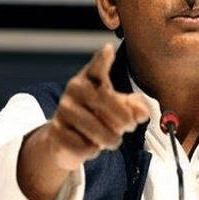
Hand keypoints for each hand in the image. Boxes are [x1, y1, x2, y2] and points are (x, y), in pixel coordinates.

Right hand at [46, 43, 149, 170]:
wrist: (66, 139)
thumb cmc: (97, 115)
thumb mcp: (118, 107)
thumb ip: (135, 106)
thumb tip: (143, 113)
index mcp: (90, 78)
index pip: (97, 66)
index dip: (103, 59)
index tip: (109, 50)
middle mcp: (74, 89)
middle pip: (106, 101)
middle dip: (124, 119)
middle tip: (129, 127)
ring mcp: (63, 109)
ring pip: (96, 128)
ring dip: (111, 139)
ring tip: (113, 139)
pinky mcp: (56, 131)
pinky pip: (83, 145)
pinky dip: (92, 150)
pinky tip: (91, 146)